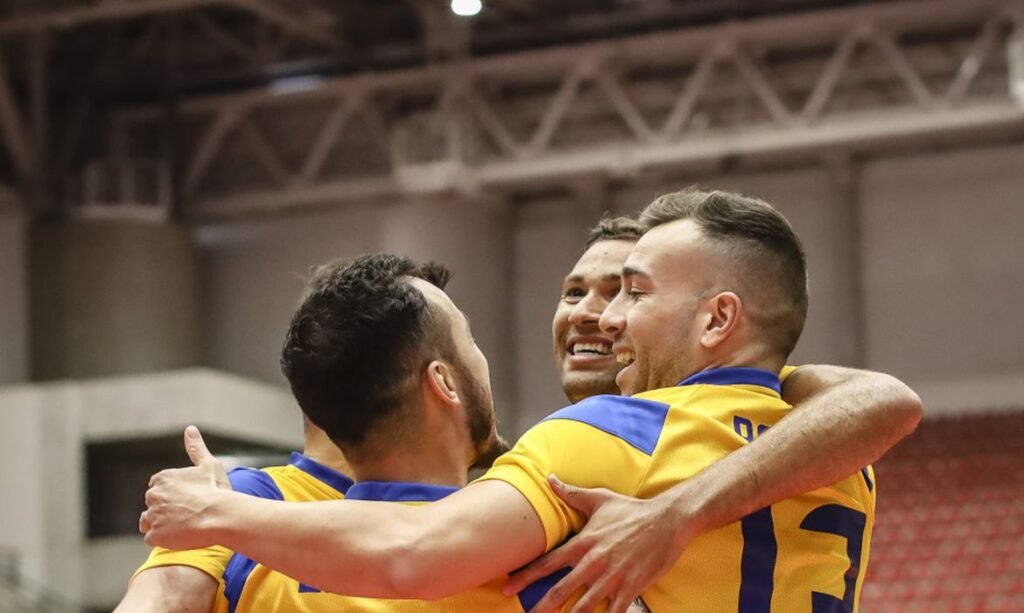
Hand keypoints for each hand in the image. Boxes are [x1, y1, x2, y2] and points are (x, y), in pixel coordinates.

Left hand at [139, 426, 230, 549]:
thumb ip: (196, 448)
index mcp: (163, 478)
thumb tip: (190, 429)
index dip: (172, 493)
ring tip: (182, 527)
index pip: (157, 486)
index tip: (187, 498)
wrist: (220, 516)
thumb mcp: (209, 465)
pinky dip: (163, 539)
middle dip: (165, 509)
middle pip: (153, 504)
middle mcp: (153, 496)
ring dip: (161, 524)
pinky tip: (180, 537)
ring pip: (149, 521)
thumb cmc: (217, 490)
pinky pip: (152, 538)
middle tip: (187, 514)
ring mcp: (152, 516)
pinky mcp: (154, 535)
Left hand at [504, 475, 696, 612]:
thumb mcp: (599, 499)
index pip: (547, 562)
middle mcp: (593, 562)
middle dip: (540, 606)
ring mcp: (611, 578)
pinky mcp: (630, 588)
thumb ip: (571, 493)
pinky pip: (613, 612)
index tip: (508, 585)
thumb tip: (549, 479)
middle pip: (559, 591)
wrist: (667, 520)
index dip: (525, 576)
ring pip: (583, 606)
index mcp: (583, 542)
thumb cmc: (631, 510)